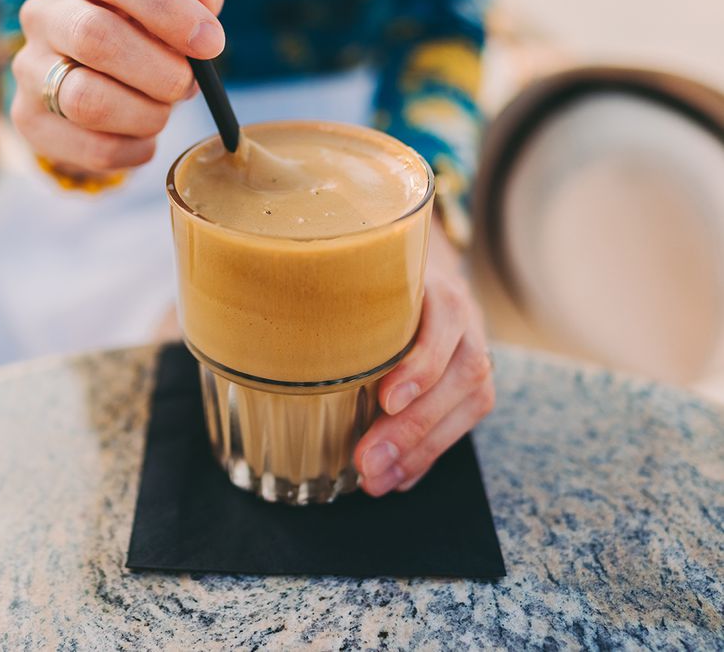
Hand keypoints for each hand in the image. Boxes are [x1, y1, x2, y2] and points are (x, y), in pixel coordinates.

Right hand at [11, 0, 225, 173]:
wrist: (101, 92)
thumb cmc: (145, 40)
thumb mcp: (174, 9)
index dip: (166, 6)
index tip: (210, 42)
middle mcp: (45, 16)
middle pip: (94, 36)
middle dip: (160, 71)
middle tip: (191, 86)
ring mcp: (30, 69)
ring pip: (88, 100)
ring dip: (147, 114)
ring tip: (163, 111)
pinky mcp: (31, 121)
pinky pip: (94, 147)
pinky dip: (135, 147)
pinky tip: (145, 136)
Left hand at [354, 219, 494, 494]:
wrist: (416, 267)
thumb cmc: (368, 275)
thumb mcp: (352, 272)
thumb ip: (328, 298)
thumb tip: (271, 345)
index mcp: (433, 279)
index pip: (445, 317)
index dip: (422, 363)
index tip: (386, 399)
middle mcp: (464, 313)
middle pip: (461, 372)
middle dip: (413, 426)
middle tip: (365, 462)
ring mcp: (475, 344)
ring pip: (471, 400)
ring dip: (421, 449)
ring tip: (376, 480)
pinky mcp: (473, 378)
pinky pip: (463, 420)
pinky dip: (429, 454)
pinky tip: (399, 477)